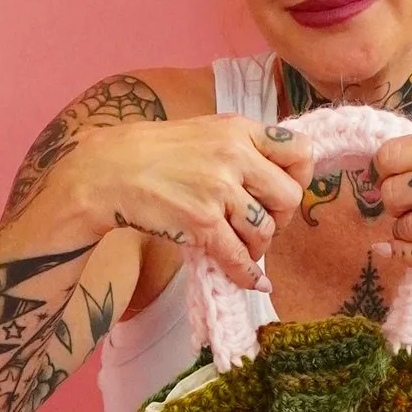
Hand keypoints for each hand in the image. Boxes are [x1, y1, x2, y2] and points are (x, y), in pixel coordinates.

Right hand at [65, 114, 312, 287]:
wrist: (110, 170)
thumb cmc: (158, 151)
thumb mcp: (207, 131)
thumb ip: (243, 148)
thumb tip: (278, 176)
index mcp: (240, 129)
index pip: (300, 151)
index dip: (300, 177)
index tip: (285, 190)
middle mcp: (235, 156)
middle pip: (289, 197)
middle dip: (281, 218)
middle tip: (263, 224)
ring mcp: (219, 190)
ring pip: (266, 231)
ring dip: (258, 246)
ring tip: (243, 246)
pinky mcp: (202, 223)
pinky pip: (238, 256)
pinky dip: (248, 275)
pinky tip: (253, 282)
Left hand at [374, 130, 411, 269]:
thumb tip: (372, 181)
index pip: (389, 156)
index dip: (382, 173)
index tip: (390, 180)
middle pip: (392, 194)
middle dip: (394, 206)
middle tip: (410, 208)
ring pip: (404, 228)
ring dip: (406, 232)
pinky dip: (408, 256)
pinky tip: (409, 251)